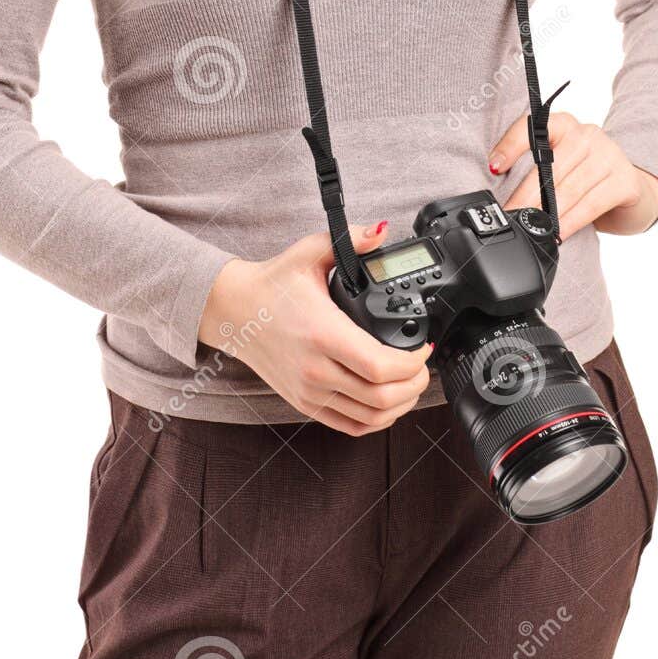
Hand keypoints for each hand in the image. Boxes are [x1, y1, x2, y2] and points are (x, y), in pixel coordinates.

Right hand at [196, 219, 434, 435]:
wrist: (234, 311)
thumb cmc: (273, 284)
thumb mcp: (310, 251)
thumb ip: (351, 239)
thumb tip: (381, 232)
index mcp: (322, 333)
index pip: (379, 366)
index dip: (412, 363)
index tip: (423, 348)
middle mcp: (315, 369)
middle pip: (381, 396)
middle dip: (415, 384)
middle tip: (423, 365)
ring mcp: (310, 392)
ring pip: (370, 417)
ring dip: (400, 404)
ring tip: (411, 382)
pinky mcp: (305, 404)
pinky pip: (351, 426)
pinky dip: (377, 420)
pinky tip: (387, 400)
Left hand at [488, 111, 657, 238]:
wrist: (630, 189)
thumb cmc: (585, 178)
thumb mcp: (561, 165)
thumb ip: (536, 170)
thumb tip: (499, 187)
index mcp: (565, 125)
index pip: (533, 127)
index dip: (511, 145)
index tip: (494, 167)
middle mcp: (587, 134)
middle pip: (550, 165)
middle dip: (526, 194)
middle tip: (509, 214)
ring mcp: (609, 155)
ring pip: (570, 188)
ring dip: (547, 213)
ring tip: (530, 228)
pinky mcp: (624, 181)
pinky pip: (591, 204)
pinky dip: (571, 221)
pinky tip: (558, 233)